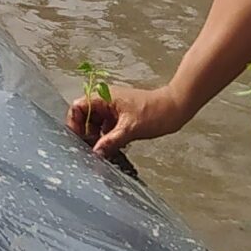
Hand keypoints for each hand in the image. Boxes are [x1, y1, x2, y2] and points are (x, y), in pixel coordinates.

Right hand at [68, 83, 190, 157]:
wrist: (176, 109)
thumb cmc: (156, 111)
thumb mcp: (130, 129)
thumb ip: (110, 141)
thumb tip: (95, 153)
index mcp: (104, 97)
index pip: (77, 108)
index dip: (75, 124)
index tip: (79, 140)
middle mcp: (105, 101)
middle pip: (84, 118)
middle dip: (86, 134)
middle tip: (92, 149)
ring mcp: (113, 110)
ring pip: (95, 125)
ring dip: (98, 138)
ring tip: (104, 151)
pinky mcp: (120, 118)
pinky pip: (106, 129)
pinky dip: (107, 138)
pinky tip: (113, 148)